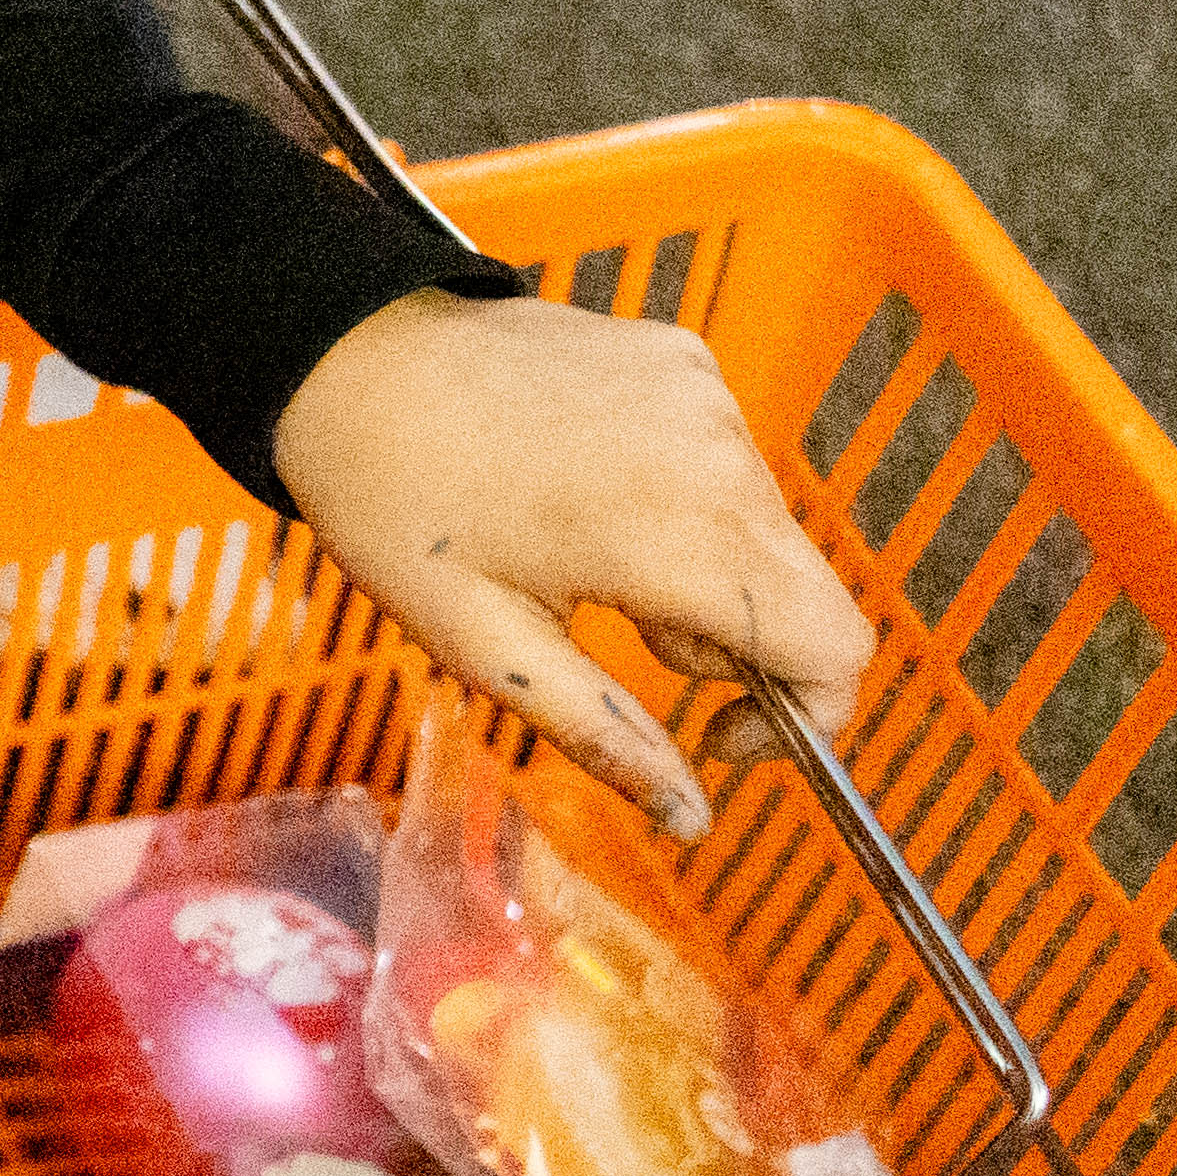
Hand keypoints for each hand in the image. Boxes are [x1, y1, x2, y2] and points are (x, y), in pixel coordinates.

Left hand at [270, 285, 876, 839]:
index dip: (805, 716)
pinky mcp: (685, 359)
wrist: (342, 357)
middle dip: (740, 646)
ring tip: (589, 551)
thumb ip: (607, 735)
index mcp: (677, 533)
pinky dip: (689, 500)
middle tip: (623, 630)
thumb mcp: (487, 646)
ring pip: (769, 531)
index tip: (721, 732)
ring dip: (709, 571)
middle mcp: (717, 455)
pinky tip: (593, 488)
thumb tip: (693, 818)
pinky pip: (728, 462)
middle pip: (808, 595)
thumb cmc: (395, 502)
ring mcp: (706, 397)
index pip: (834, 648)